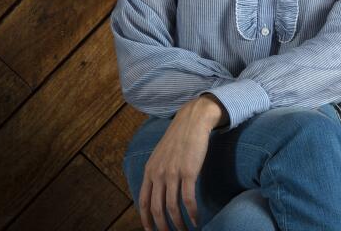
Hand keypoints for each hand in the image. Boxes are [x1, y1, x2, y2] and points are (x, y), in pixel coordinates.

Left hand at [138, 97, 224, 230]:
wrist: (193, 120)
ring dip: (179, 224)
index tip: (150, 230)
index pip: (143, 202)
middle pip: (157, 209)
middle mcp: (158, 174)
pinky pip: (188, 200)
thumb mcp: (161, 154)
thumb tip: (158, 188)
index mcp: (150, 170)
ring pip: (172, 208)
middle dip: (162, 227)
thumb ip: (157, 170)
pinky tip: (197, 220)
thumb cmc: (179, 137)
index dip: (146, 219)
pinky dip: (192, 214)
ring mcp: (173, 174)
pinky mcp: (188, 172)